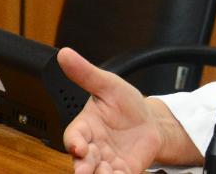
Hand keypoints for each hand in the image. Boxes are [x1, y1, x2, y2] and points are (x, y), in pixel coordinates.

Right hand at [58, 47, 195, 173]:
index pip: (73, 136)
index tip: (78, 145)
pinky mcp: (123, 170)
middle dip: (82, 167)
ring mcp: (106, 161)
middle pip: (82, 161)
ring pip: (98, 173)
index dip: (74, 142)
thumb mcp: (108, 84)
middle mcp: (93, 147)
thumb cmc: (125, 104)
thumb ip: (86, 73)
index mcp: (84, 127)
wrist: (150, 121)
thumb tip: (65, 54)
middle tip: (84, 171)